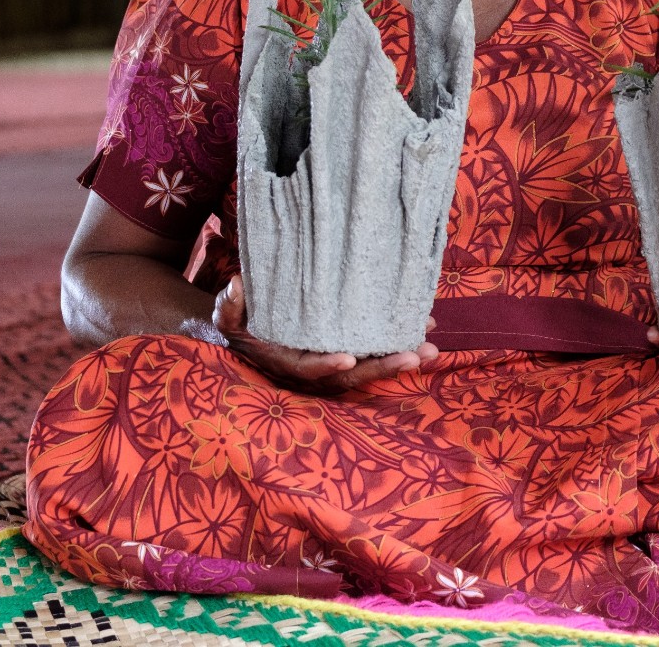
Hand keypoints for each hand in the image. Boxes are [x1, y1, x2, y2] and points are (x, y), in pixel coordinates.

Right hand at [212, 275, 438, 392]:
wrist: (253, 328)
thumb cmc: (241, 320)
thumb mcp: (227, 313)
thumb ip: (229, 304)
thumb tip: (238, 284)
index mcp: (287, 361)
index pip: (309, 368)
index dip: (328, 364)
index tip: (350, 357)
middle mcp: (315, 368)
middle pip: (352, 375)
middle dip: (384, 367)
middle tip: (416, 356)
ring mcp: (334, 360)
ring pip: (370, 366)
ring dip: (401, 357)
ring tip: (431, 346)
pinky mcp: (349, 349)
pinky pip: (376, 352)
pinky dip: (399, 343)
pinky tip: (424, 328)